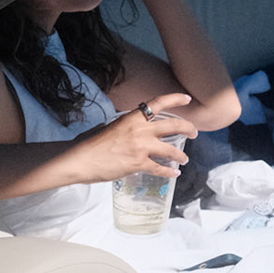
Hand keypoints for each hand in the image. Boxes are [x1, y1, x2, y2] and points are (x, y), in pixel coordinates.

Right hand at [70, 92, 195, 181]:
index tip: (187, 98)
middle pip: (174, 125)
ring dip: (181, 155)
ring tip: (184, 159)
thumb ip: (124, 127)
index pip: (158, 103)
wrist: (79, 159)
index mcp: (132, 118)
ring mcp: (141, 147)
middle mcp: (140, 130)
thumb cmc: (88, 143)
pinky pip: (160, 168)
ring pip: (171, 150)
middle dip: (188, 128)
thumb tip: (130, 130)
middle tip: (194, 133)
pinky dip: (169, 172)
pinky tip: (174, 174)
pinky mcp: (138, 164)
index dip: (175, 99)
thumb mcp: (108, 127)